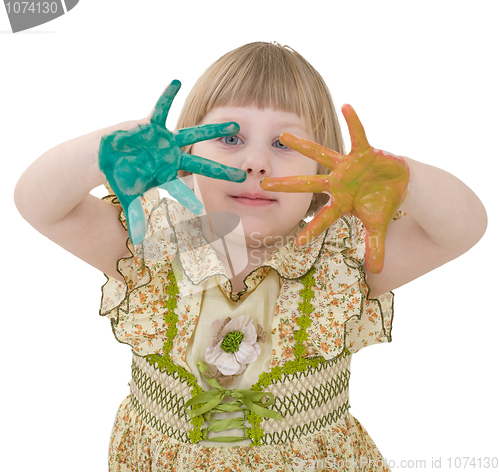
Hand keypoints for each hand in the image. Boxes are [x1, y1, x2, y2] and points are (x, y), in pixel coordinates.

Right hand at [98, 80, 246, 244]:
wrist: (104, 157)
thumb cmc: (120, 176)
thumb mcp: (129, 198)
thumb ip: (136, 215)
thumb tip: (137, 240)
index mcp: (168, 173)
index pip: (188, 189)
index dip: (200, 201)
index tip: (215, 215)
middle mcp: (171, 156)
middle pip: (202, 164)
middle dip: (222, 168)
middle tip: (243, 174)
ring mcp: (163, 141)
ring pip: (192, 135)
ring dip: (213, 132)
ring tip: (234, 126)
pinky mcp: (149, 126)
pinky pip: (158, 109)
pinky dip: (166, 96)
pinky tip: (176, 81)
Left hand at [260, 104, 409, 273]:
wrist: (397, 184)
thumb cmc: (381, 204)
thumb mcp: (378, 227)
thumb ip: (374, 247)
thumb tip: (376, 273)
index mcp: (340, 202)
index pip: (322, 218)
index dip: (312, 230)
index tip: (297, 242)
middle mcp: (338, 183)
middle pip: (307, 185)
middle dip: (286, 185)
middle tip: (263, 184)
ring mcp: (347, 166)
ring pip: (321, 155)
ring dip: (303, 146)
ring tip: (282, 135)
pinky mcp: (363, 152)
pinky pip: (359, 135)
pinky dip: (355, 122)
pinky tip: (347, 105)